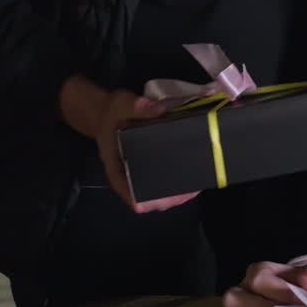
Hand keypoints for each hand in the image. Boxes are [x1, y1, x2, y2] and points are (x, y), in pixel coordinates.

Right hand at [58, 74, 187, 210]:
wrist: (107, 111)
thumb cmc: (111, 113)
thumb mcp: (119, 105)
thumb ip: (135, 107)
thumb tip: (159, 108)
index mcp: (116, 169)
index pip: (130, 194)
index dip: (150, 201)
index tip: (170, 198)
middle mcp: (128, 175)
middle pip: (150, 197)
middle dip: (172, 197)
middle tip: (193, 188)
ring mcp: (140, 171)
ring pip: (159, 189)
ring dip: (179, 190)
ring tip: (199, 181)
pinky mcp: (150, 163)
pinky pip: (165, 176)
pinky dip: (179, 176)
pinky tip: (196, 171)